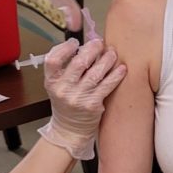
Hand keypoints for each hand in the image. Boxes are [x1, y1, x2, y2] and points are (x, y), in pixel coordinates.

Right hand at [38, 38, 125, 159]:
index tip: (76, 42)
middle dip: (92, 49)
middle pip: (78, 64)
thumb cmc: (65, 103)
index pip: (53, 59)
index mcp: (51, 81)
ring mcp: (78, 98)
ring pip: (95, 73)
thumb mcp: (57, 85)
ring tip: (112, 54)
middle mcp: (63, 90)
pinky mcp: (92, 105)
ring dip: (106, 60)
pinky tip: (121, 69)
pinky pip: (107, 86)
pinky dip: (115, 75)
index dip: (65, 48)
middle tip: (99, 43)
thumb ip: (66, 66)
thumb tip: (85, 45)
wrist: (69, 130)